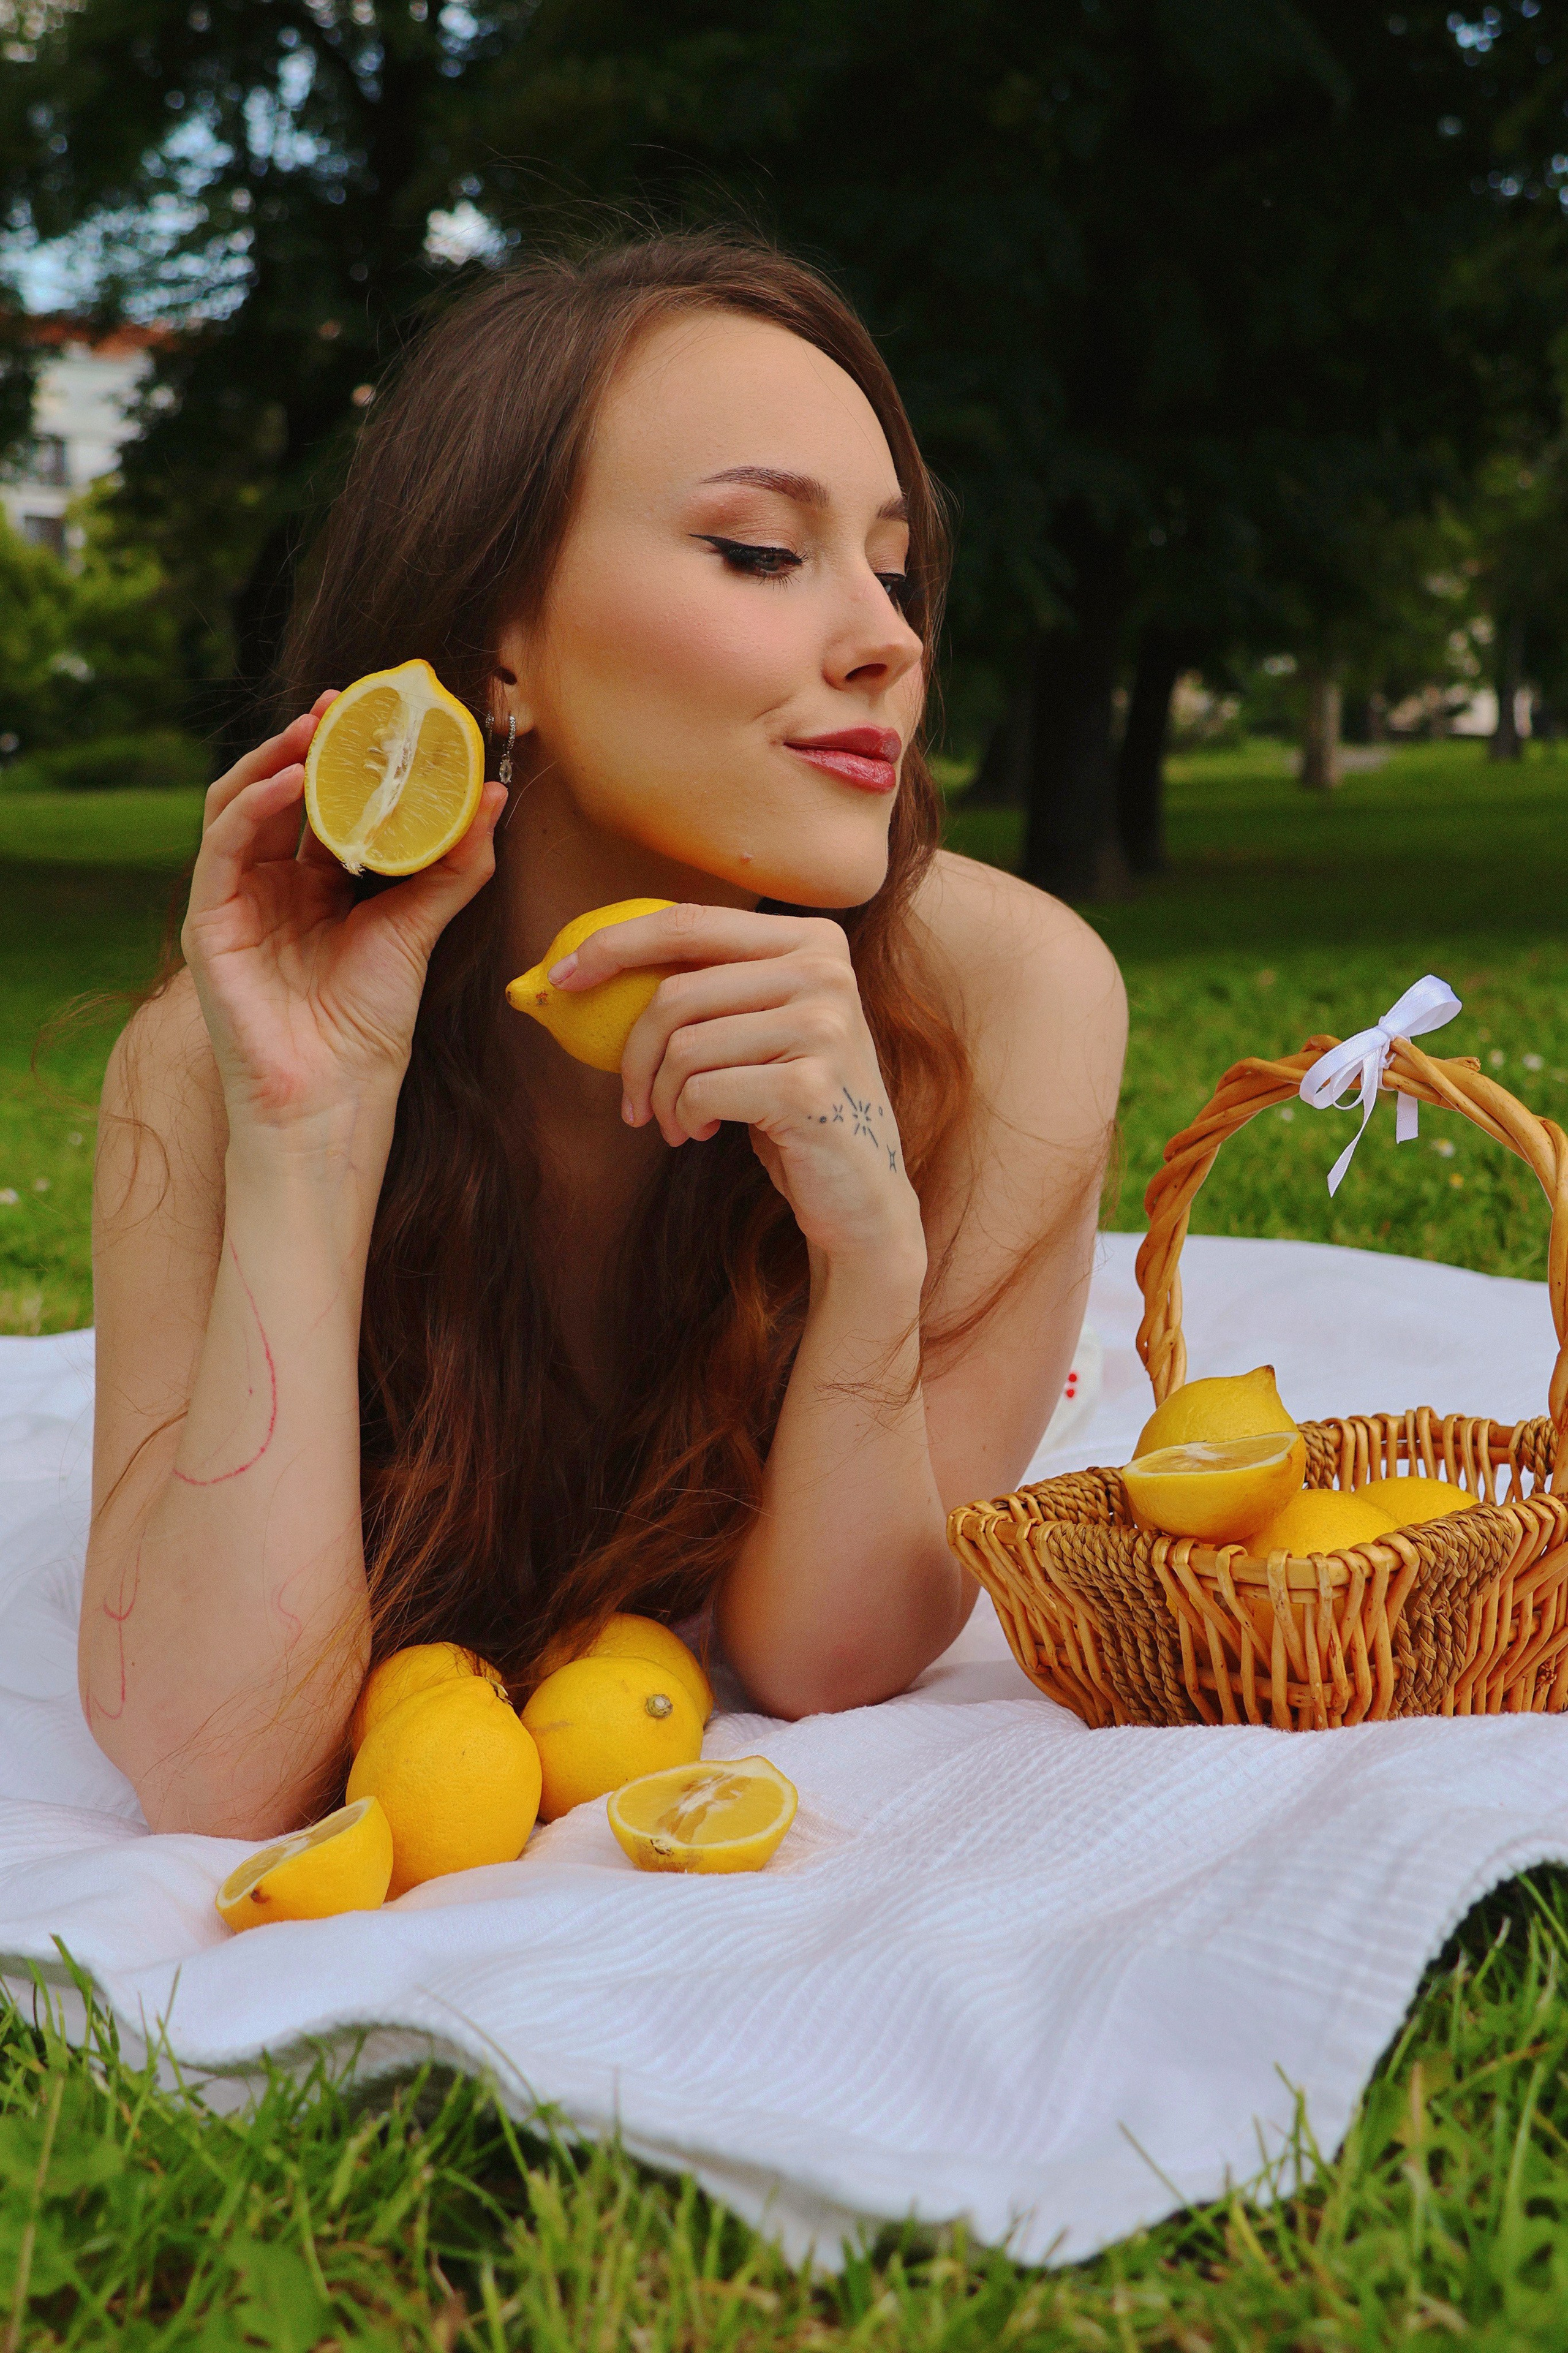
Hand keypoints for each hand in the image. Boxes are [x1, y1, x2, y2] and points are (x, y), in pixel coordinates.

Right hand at [182, 697, 505, 1141]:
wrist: (334, 1092)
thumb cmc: (370, 1023)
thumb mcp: (420, 927)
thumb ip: (455, 864)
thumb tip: (496, 800)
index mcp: (317, 885)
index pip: (323, 803)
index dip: (344, 758)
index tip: (378, 715)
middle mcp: (271, 885)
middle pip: (280, 792)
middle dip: (307, 743)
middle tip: (343, 704)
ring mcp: (235, 899)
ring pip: (241, 804)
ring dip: (275, 758)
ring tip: (315, 728)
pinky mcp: (208, 920)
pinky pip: (222, 844)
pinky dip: (252, 803)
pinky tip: (290, 780)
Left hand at [557, 903, 927, 1269]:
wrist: (859, 1192)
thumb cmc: (790, 1102)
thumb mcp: (757, 1028)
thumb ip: (707, 984)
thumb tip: (581, 961)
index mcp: (813, 938)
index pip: (689, 922)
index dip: (615, 944)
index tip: (562, 978)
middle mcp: (826, 971)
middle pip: (677, 990)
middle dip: (632, 1052)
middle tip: (630, 1099)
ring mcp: (825, 1027)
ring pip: (684, 1046)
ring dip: (662, 1096)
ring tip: (677, 1121)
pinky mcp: (810, 1087)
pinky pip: (702, 1091)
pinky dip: (685, 1117)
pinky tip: (702, 1133)